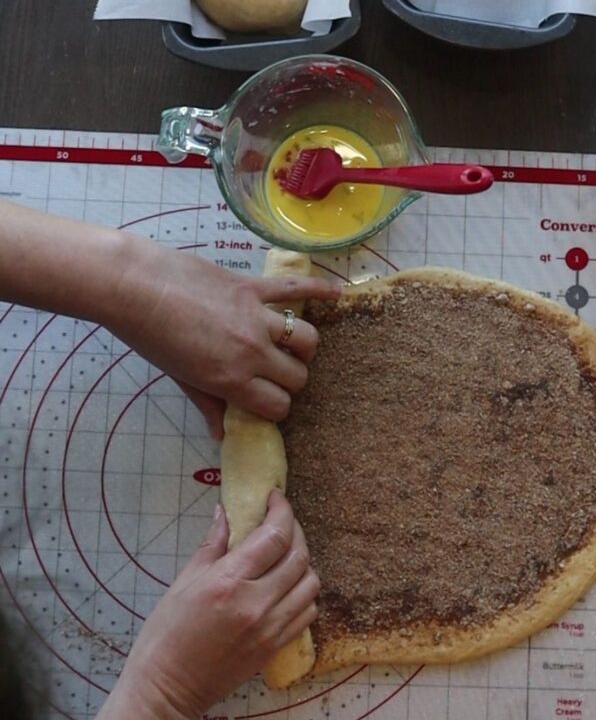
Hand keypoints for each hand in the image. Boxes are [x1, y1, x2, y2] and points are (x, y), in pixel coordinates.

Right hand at [88, 491, 317, 719]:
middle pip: (299, 555)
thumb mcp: (184, 581)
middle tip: (280, 522)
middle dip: (295, 530)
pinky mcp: (275, 647)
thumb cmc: (167, 633)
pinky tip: (288, 586)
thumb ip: (213, 544)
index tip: (276, 497)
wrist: (168, 688)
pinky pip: (307, 612)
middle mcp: (256, 603)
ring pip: (310, 583)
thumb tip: (224, 511)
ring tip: (285, 554)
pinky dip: (304, 593)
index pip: (275, 535)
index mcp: (230, 581)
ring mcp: (270, 627)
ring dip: (303, 562)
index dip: (282, 510)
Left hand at [105, 235, 338, 436]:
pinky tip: (337, 294)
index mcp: (231, 380)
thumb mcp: (177, 376)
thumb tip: (221, 434)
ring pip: (306, 338)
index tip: (265, 400)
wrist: (134, 285)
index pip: (279, 405)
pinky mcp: (254, 286)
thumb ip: (206, 402)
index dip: (276, 406)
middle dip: (290, 379)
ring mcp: (256, 317)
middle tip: (274, 373)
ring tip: (293, 345)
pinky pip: (297, 288)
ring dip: (303, 346)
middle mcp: (251, 351)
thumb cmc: (148, 335)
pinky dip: (321, 289)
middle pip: (297, 375)